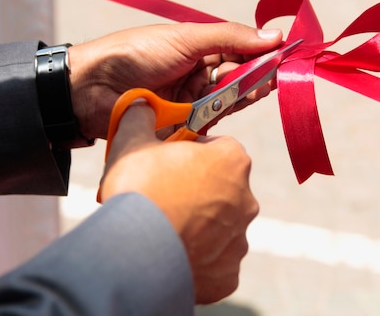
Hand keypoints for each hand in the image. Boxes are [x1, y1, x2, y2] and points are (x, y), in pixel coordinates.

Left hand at [67, 22, 281, 139]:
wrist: (90, 89)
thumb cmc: (135, 54)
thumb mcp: (185, 38)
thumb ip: (230, 38)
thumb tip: (274, 36)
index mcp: (196, 49)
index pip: (238, 50)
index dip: (260, 52)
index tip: (284, 53)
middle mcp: (196, 75)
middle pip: (237, 77)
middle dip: (256, 75)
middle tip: (275, 75)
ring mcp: (190, 102)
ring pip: (228, 101)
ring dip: (245, 94)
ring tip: (262, 87)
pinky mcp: (183, 127)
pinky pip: (212, 124)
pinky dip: (225, 116)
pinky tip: (239, 106)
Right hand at [100, 103, 258, 303]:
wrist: (133, 252)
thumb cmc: (138, 188)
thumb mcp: (132, 141)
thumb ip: (141, 116)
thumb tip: (141, 104)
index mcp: (232, 161)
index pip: (220, 148)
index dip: (193, 153)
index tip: (170, 162)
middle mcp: (246, 199)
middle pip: (222, 189)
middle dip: (198, 191)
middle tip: (164, 197)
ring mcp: (239, 240)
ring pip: (220, 228)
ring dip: (199, 227)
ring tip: (164, 230)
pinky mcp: (228, 276)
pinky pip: (215, 264)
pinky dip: (198, 261)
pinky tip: (172, 257)